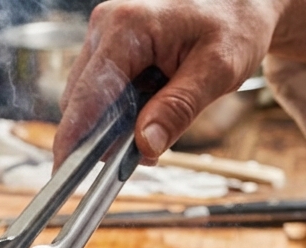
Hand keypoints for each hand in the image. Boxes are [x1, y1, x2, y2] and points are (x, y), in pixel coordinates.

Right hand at [53, 0, 305, 165]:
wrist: (242, 4)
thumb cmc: (235, 25)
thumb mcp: (218, 70)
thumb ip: (179, 108)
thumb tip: (145, 146)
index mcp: (126, 28)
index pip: (87, 95)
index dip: (73, 138)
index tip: (63, 173)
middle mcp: (105, 28)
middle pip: (82, 101)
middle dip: (106, 136)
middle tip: (145, 154)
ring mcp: (104, 37)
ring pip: (90, 100)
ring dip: (117, 125)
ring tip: (160, 126)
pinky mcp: (109, 49)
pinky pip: (103, 92)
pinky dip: (123, 112)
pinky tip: (153, 110)